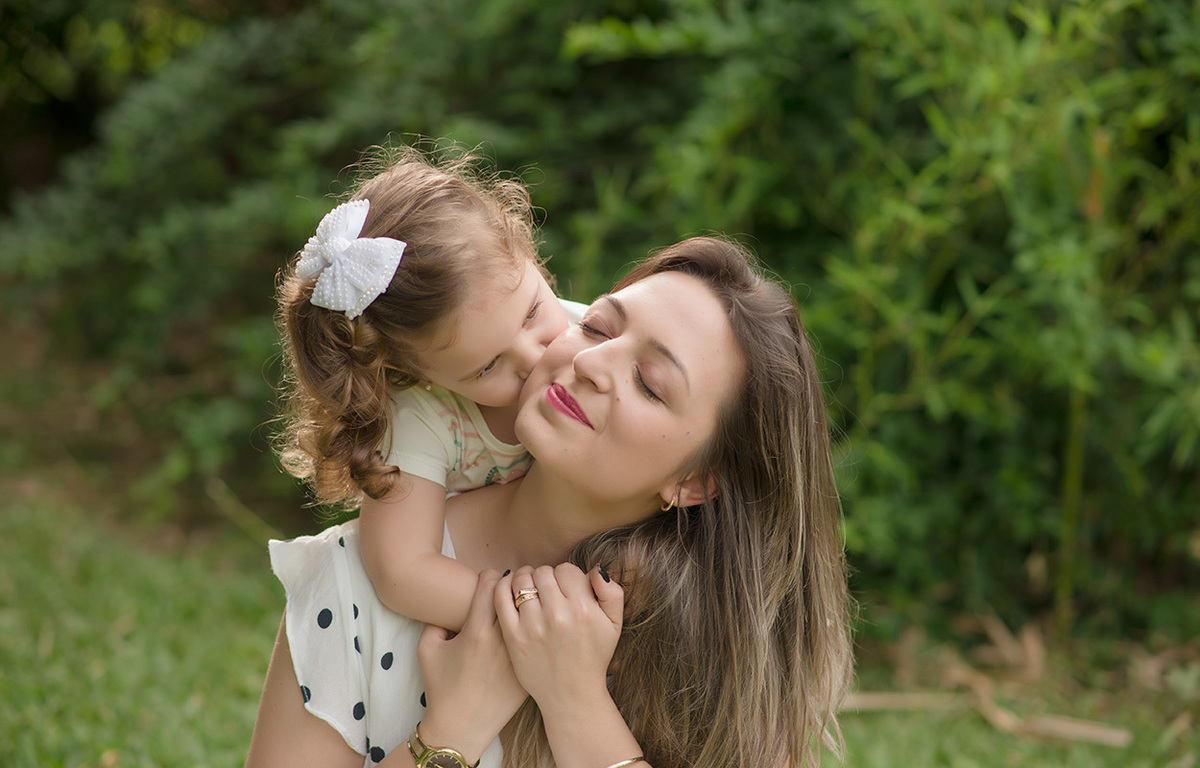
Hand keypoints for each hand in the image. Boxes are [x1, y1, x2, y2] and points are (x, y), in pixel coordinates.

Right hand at [416, 570, 527, 760]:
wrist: (461, 727)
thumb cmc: (441, 688)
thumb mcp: (427, 649)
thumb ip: (436, 620)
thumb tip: (452, 603)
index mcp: (477, 631)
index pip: (492, 582)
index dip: (490, 576)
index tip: (489, 580)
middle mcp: (502, 641)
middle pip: (517, 593)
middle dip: (514, 585)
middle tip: (510, 587)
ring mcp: (519, 656)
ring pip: (534, 613)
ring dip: (530, 604)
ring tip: (524, 603)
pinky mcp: (530, 670)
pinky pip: (540, 638)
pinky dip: (537, 629)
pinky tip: (531, 629)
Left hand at [495, 563, 623, 708]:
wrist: (571, 695)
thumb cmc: (593, 657)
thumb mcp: (614, 625)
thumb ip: (612, 593)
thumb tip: (597, 569)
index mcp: (583, 609)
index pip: (566, 569)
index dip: (564, 576)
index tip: (563, 589)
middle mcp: (558, 615)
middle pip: (543, 572)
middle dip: (544, 577)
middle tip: (545, 591)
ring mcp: (533, 626)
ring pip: (521, 580)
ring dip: (524, 580)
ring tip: (528, 590)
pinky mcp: (514, 637)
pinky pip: (501, 597)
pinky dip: (502, 587)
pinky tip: (510, 592)